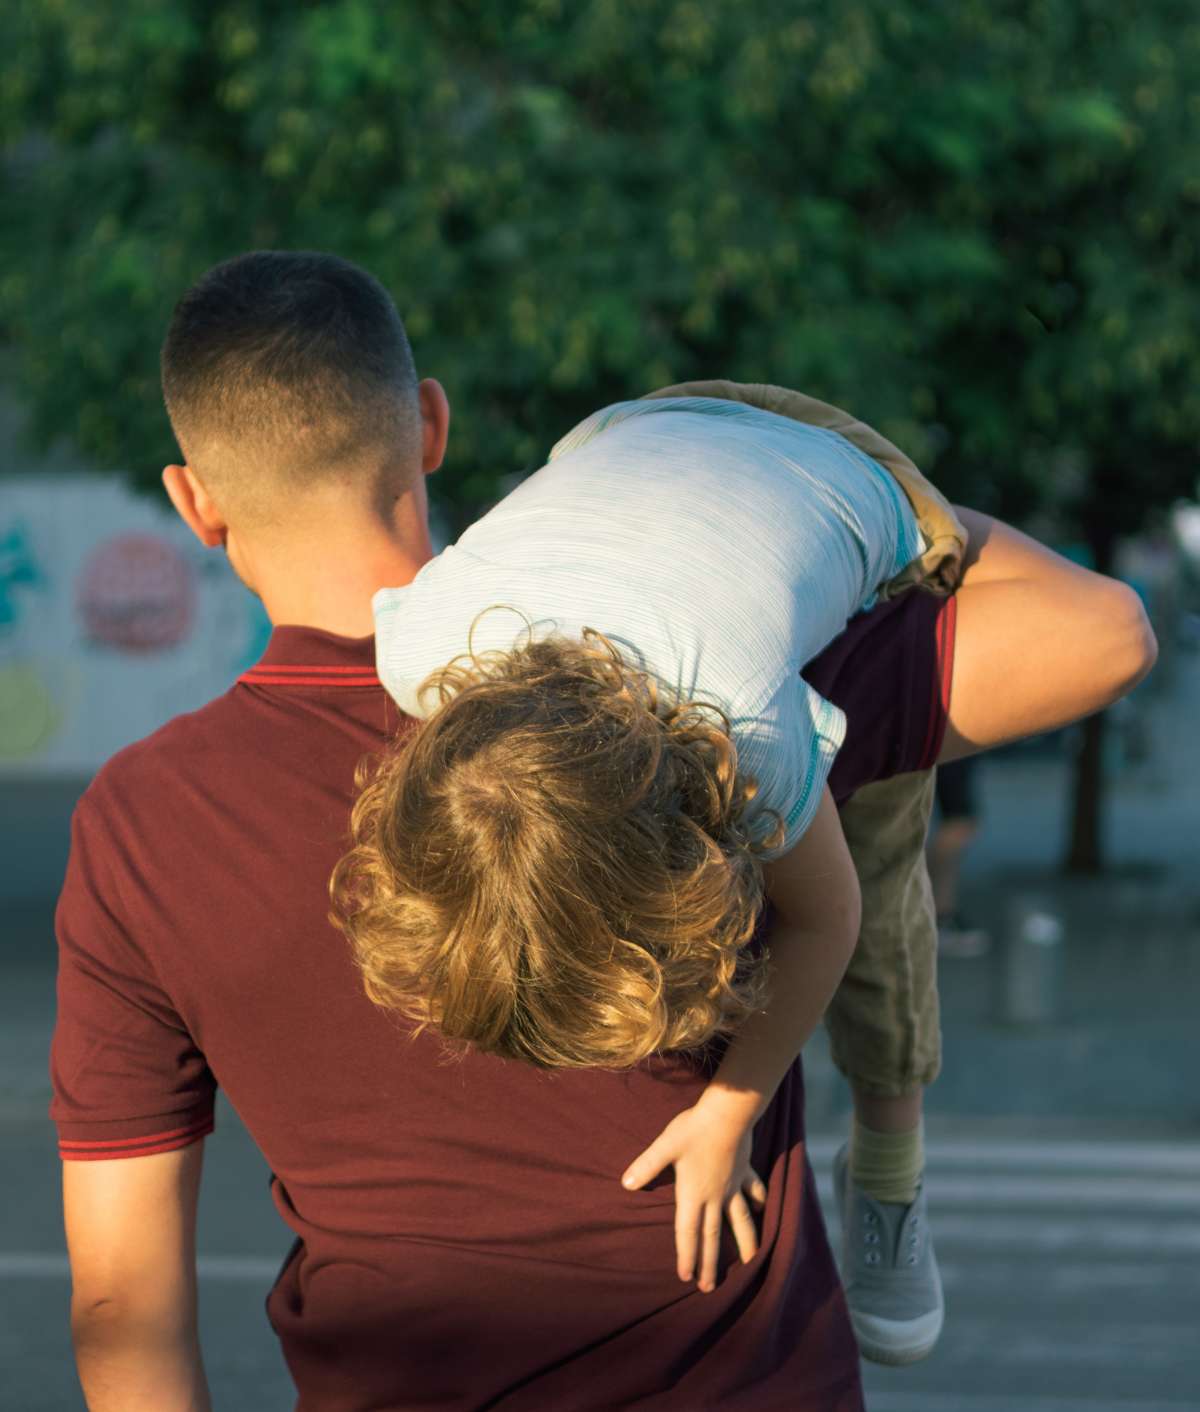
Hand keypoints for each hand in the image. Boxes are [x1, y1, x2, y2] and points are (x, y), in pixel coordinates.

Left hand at [620, 1095, 767, 1292]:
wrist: (727, 1113)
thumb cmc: (693, 1129)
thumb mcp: (664, 1147)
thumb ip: (646, 1166)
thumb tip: (626, 1184)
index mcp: (693, 1194)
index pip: (688, 1232)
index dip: (686, 1256)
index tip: (686, 1278)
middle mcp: (716, 1196)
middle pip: (713, 1236)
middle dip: (710, 1263)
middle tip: (710, 1288)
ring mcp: (734, 1186)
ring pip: (741, 1222)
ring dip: (744, 1244)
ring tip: (751, 1264)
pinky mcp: (745, 1172)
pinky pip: (754, 1192)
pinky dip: (759, 1202)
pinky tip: (763, 1209)